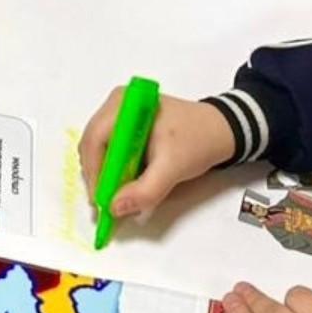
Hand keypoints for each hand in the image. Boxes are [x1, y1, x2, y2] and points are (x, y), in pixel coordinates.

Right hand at [79, 93, 233, 221]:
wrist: (220, 130)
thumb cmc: (198, 140)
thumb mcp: (173, 168)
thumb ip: (145, 190)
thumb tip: (115, 208)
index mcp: (124, 104)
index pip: (95, 140)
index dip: (94, 173)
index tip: (101, 201)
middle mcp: (116, 105)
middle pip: (91, 144)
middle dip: (98, 175)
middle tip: (107, 202)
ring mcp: (120, 114)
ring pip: (97, 149)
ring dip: (105, 174)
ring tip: (117, 194)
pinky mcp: (126, 126)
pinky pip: (109, 149)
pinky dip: (113, 169)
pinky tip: (124, 182)